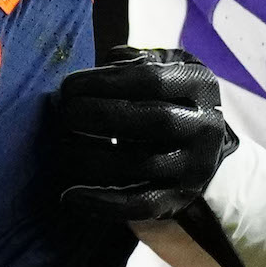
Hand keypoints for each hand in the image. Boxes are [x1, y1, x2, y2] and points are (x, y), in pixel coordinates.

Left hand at [51, 46, 249, 266]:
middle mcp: (204, 127)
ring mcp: (194, 167)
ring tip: (60, 147)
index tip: (69, 86)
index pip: (153, 80)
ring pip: (141, 165)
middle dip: (99, 116)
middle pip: (153, 121)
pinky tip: (69, 196)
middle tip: (63, 114)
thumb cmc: (165, 97)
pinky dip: (102, 203)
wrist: (200, 146)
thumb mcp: (162, 67)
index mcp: (200, 85)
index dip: (105, 82)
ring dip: (92, 158)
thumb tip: (102, 66)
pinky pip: (140, 206)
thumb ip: (133, 60)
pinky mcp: (178, 200)